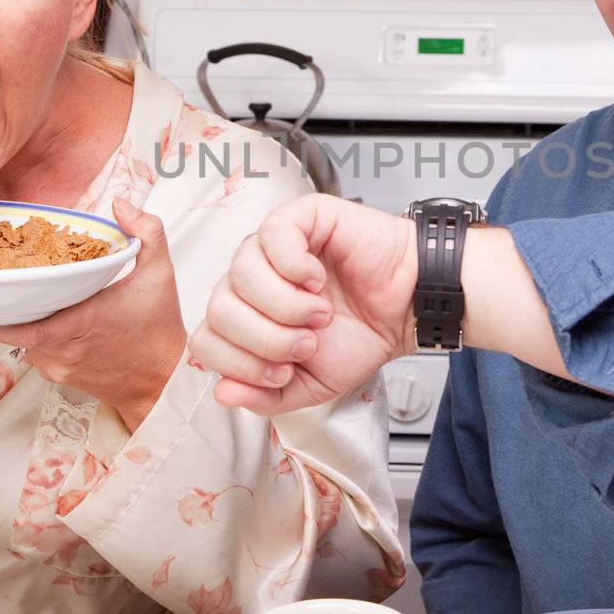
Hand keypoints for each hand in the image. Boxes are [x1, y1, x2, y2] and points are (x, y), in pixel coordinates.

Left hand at [0, 198, 183, 431]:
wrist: (164, 381)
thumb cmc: (160, 329)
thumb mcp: (160, 274)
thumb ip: (146, 232)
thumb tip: (120, 204)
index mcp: (83, 322)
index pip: (25, 327)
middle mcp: (63, 349)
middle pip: (14, 328)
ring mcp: (57, 366)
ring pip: (21, 339)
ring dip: (17, 317)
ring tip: (13, 291)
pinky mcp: (57, 376)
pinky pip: (33, 350)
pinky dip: (31, 332)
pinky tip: (41, 313)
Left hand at [191, 194, 416, 415]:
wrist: (407, 312)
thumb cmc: (361, 336)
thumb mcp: (308, 386)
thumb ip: (264, 396)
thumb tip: (223, 392)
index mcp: (247, 316)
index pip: (206, 340)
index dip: (240, 363)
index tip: (283, 371)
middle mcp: (252, 279)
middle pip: (219, 309)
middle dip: (266, 339)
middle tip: (308, 342)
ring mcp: (272, 245)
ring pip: (241, 274)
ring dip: (284, 306)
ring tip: (320, 313)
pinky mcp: (300, 217)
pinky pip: (271, 235)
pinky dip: (294, 266)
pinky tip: (318, 280)